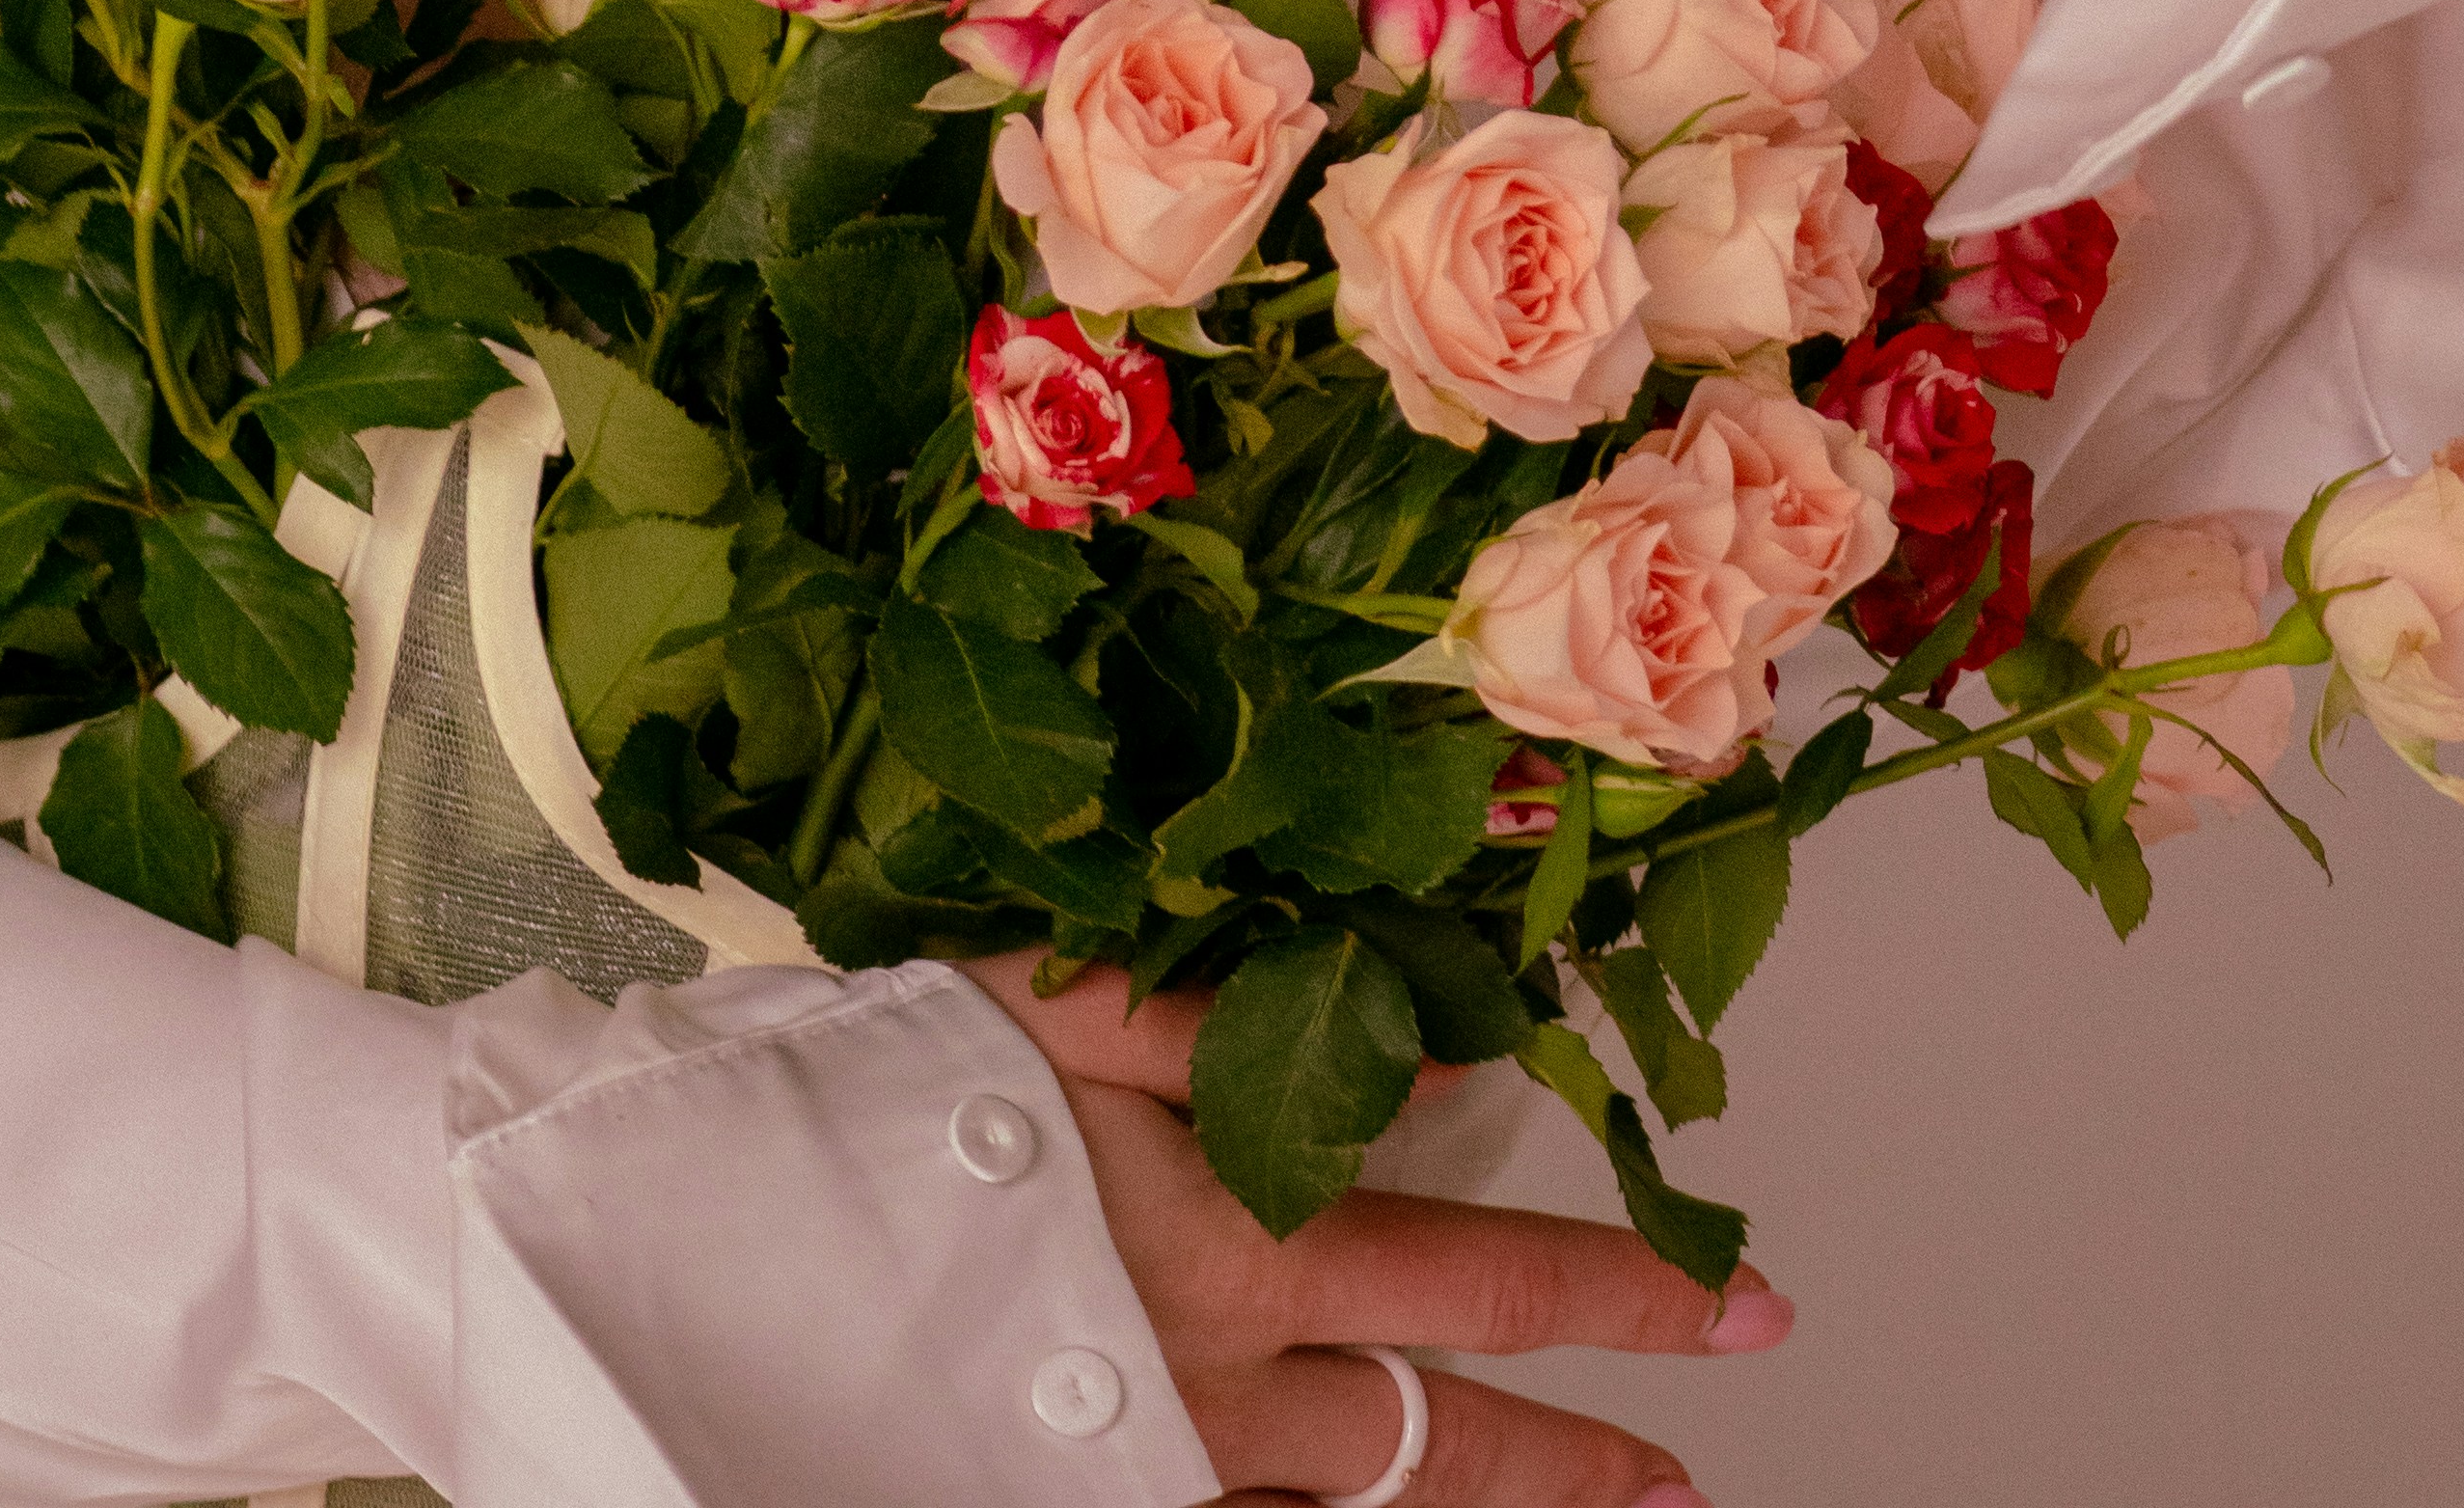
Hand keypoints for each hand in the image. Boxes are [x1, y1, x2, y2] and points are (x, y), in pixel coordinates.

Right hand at [968, 958, 1787, 1504]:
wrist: (715, 1242)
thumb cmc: (889, 1092)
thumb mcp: (1074, 1002)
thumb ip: (1253, 1025)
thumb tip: (1434, 1042)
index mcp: (1243, 1253)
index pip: (1488, 1279)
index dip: (1631, 1292)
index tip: (1748, 1304)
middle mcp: (1226, 1395)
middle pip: (1450, 1451)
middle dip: (1588, 1464)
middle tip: (1690, 1481)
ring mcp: (1157, 1478)